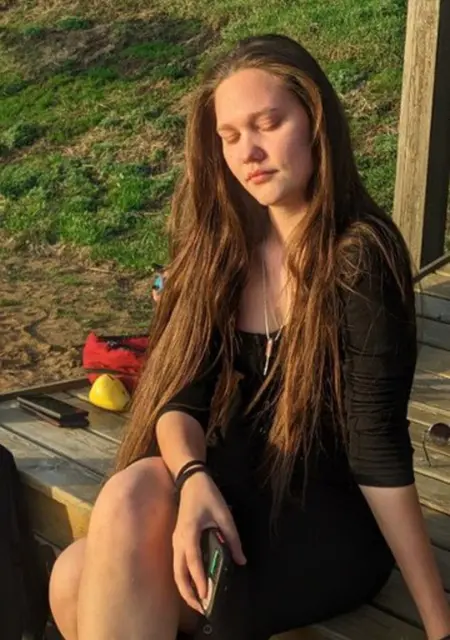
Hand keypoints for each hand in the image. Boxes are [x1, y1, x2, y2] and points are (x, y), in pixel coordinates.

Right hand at [172, 471, 246, 612]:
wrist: (191, 480)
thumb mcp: (224, 515)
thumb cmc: (207, 495)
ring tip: (198, 601)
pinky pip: (178, 564)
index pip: (192, 562)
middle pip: (178, 573)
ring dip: (185, 587)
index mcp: (189, 533)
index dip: (199, 580)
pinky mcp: (177, 540)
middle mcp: (178, 540)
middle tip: (202, 607)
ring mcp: (175, 541)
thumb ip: (233, 539)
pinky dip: (184, 577)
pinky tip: (194, 584)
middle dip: (188, 593)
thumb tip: (240, 560)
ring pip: (176, 570)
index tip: (206, 596)